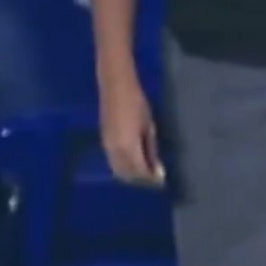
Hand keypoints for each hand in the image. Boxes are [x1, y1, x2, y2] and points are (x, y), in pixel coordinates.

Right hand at [99, 71, 164, 186]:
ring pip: (119, 170)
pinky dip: (124, 167)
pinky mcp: (104, 142)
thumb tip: (157, 170)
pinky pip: (113, 162)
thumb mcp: (149, 127)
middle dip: (141, 180)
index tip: (161, 180)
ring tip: (145, 171)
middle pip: (128, 175)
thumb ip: (151, 151)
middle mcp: (115, 151)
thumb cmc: (136, 103)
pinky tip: (134, 162)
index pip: (140, 172)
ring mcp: (107, 147)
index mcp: (128, 147)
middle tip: (154, 177)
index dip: (151, 179)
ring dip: (132, 175)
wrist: (115, 85)